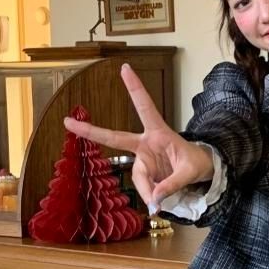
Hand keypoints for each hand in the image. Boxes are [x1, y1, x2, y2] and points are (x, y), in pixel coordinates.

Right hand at [63, 63, 213, 211]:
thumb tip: (153, 199)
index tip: (125, 68)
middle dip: (91, 130)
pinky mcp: (144, 174)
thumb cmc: (196, 163)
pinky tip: (161, 199)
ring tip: (164, 200)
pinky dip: (152, 196)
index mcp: (159, 132)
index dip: (135, 88)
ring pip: (139, 179)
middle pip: (115, 137)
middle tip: (67, 122)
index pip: (145, 107)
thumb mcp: (191, 172)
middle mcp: (146, 144)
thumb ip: (172, 184)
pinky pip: (143, 188)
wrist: (201, 172)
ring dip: (151, 190)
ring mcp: (143, 159)